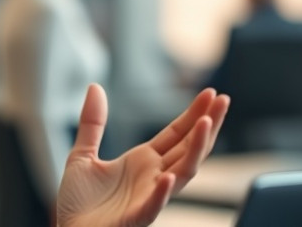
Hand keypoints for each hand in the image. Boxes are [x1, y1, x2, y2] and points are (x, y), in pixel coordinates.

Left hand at [56, 84, 228, 226]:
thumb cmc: (78, 202)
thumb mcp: (82, 154)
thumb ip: (93, 123)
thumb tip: (95, 87)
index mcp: (142, 162)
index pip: (176, 135)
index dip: (193, 114)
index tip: (210, 93)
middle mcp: (152, 178)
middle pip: (188, 149)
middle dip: (206, 125)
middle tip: (223, 100)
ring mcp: (148, 197)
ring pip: (181, 173)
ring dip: (195, 150)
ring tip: (205, 124)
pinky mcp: (135, 218)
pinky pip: (154, 205)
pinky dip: (163, 192)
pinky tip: (169, 176)